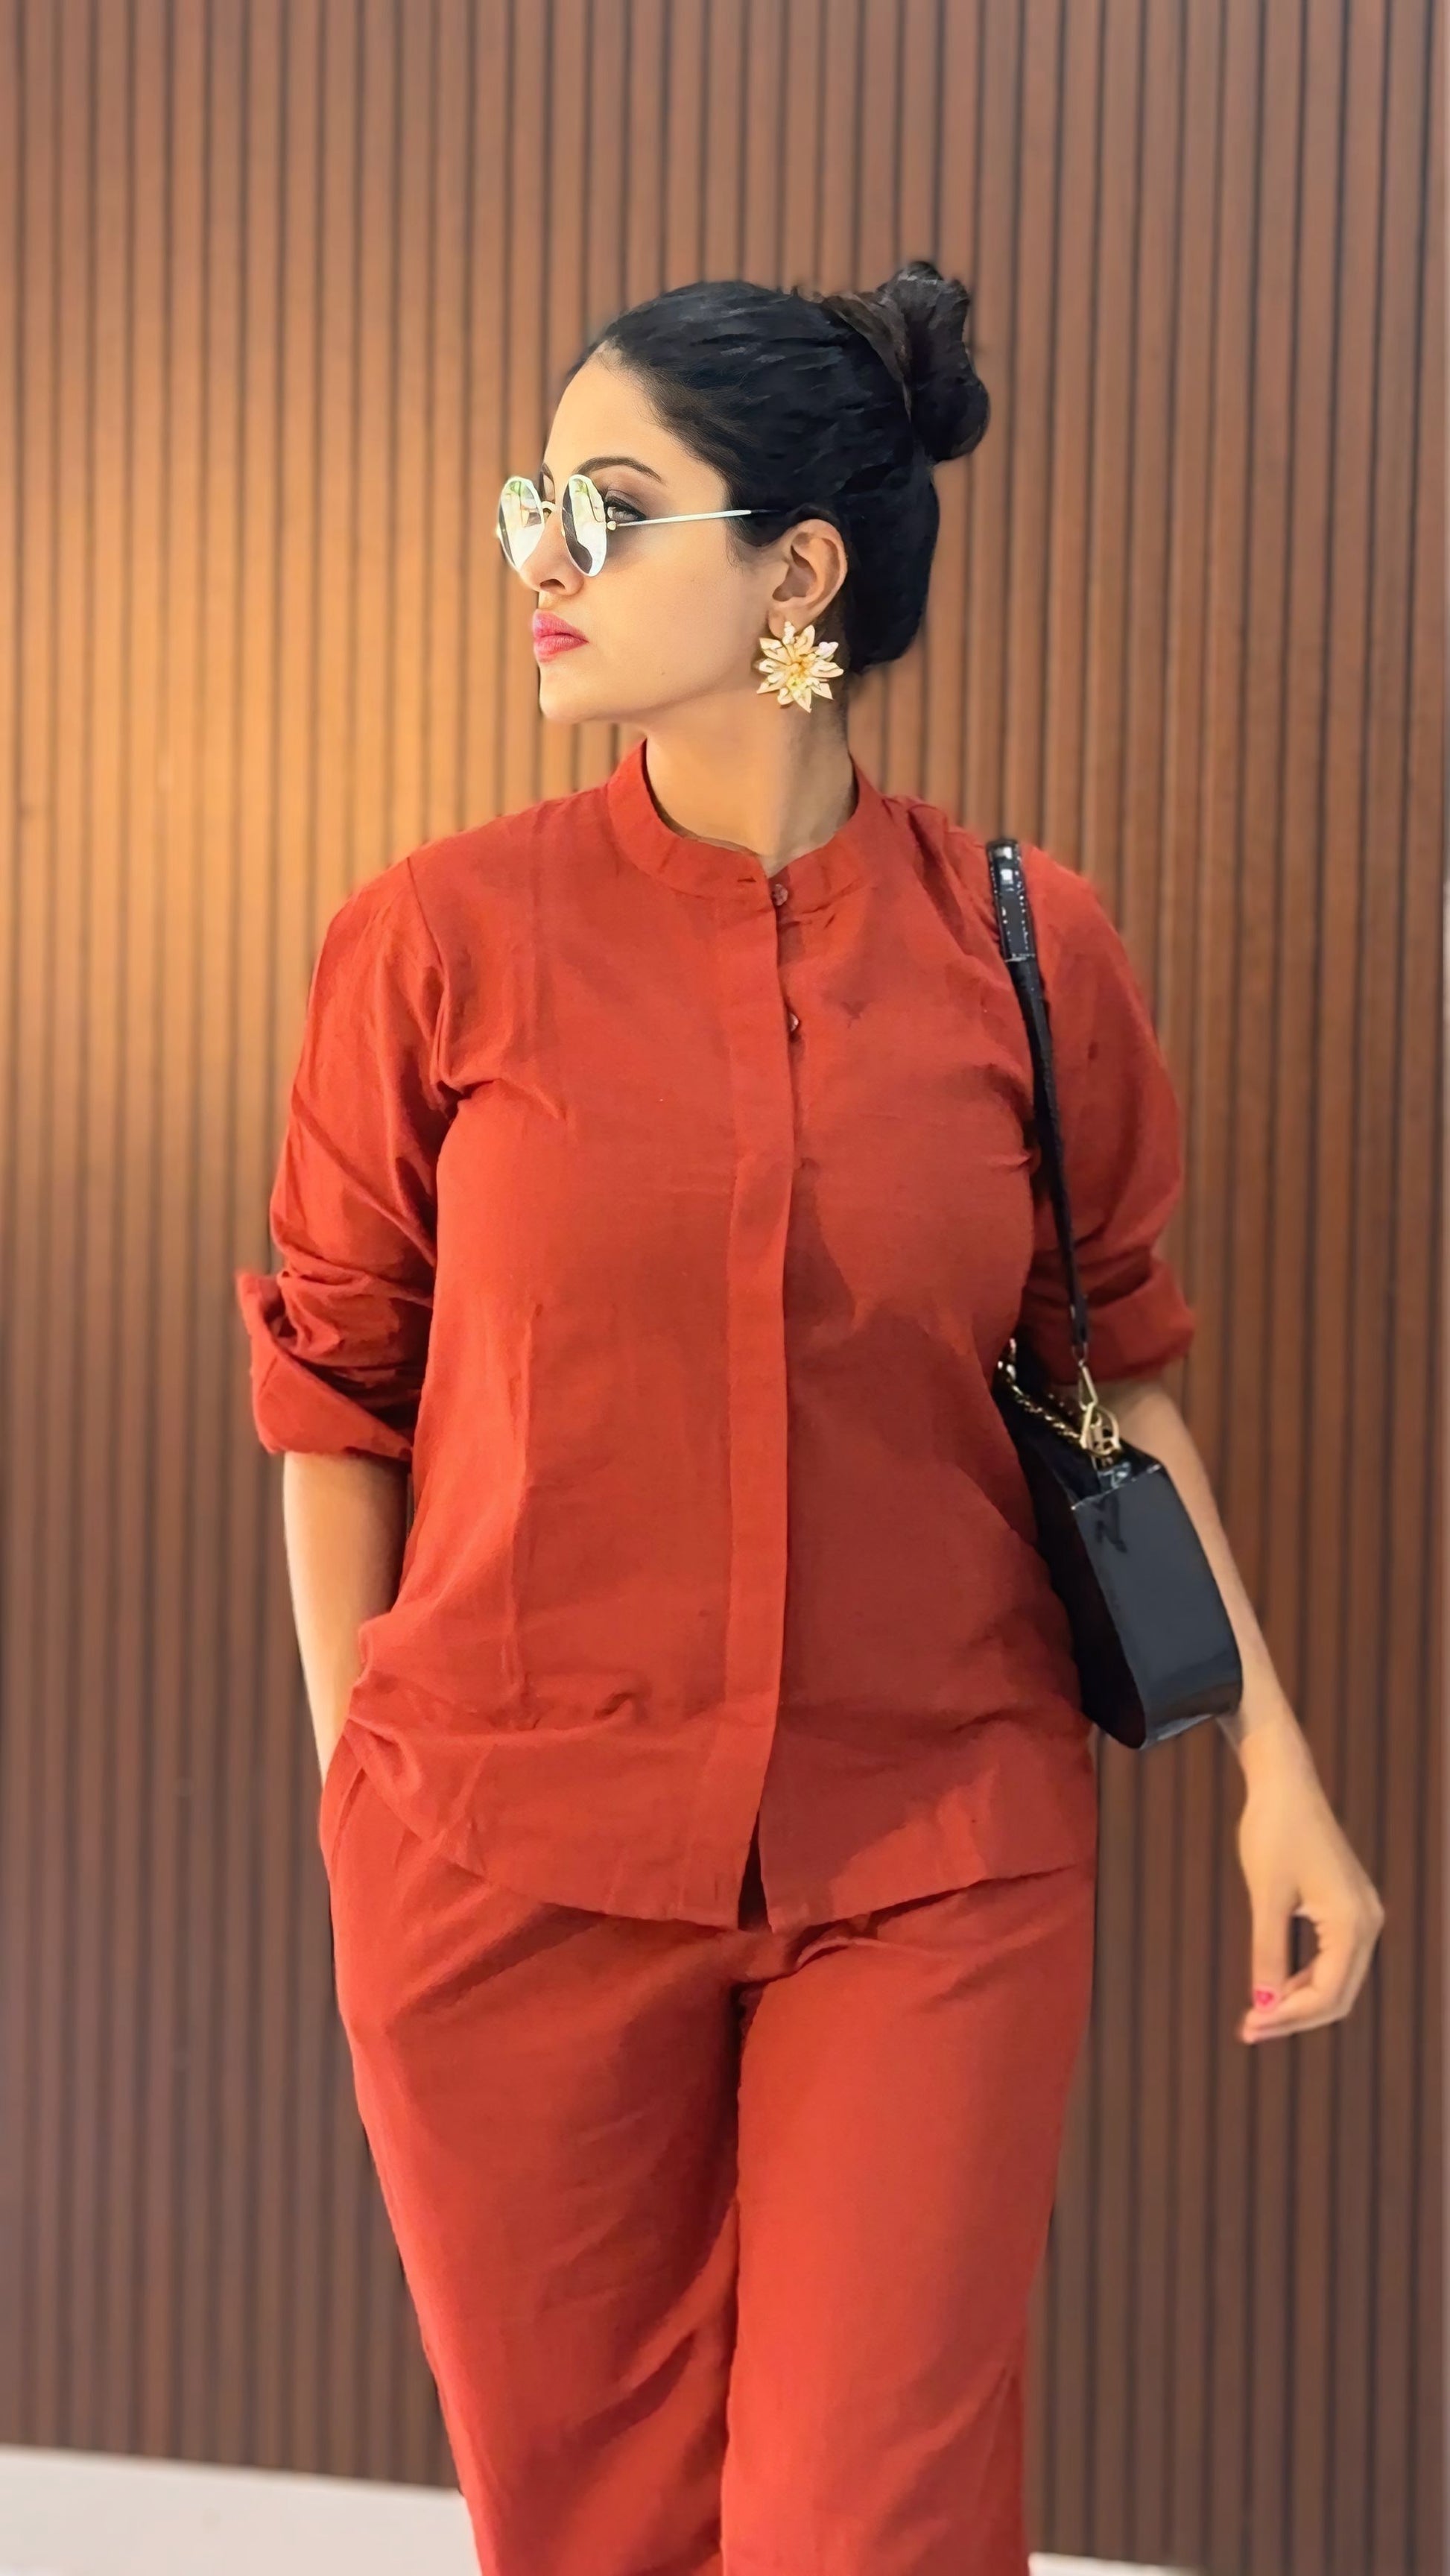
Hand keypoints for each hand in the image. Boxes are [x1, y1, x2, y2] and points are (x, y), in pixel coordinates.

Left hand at [1234, 1721, 1384, 2042]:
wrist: (1284, 1783)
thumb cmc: (1273, 1833)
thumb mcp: (1266, 1897)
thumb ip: (1268, 1953)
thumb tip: (1262, 2004)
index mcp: (1352, 1923)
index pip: (1328, 1994)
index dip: (1288, 2018)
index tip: (1248, 2026)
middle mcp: (1366, 1923)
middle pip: (1338, 1995)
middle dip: (1294, 2016)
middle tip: (1248, 2030)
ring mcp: (1361, 1914)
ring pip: (1336, 1979)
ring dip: (1298, 2000)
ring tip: (1256, 2013)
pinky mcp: (1347, 1906)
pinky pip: (1333, 1958)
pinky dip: (1305, 1977)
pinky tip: (1274, 1985)